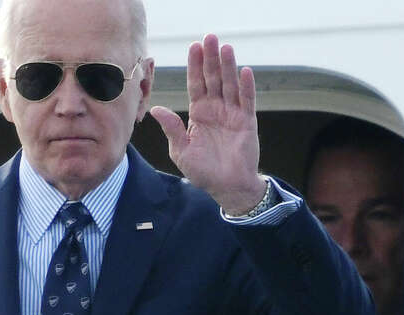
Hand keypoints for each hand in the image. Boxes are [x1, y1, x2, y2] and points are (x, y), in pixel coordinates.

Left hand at [150, 34, 264, 214]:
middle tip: (210, 37)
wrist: (226, 187)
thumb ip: (172, 129)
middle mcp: (216, 110)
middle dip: (211, 59)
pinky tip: (244, 71)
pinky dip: (246, 87)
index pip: (196, 85)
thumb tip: (156, 109)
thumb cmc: (203, 171)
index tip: (194, 47)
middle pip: (213, 79)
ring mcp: (232, 114)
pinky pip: (247, 101)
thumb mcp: (181, 150)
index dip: (195, 66)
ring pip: (230, 85)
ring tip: (226, 48)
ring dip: (228, 67)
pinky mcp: (247, 122)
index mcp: (199, 114)